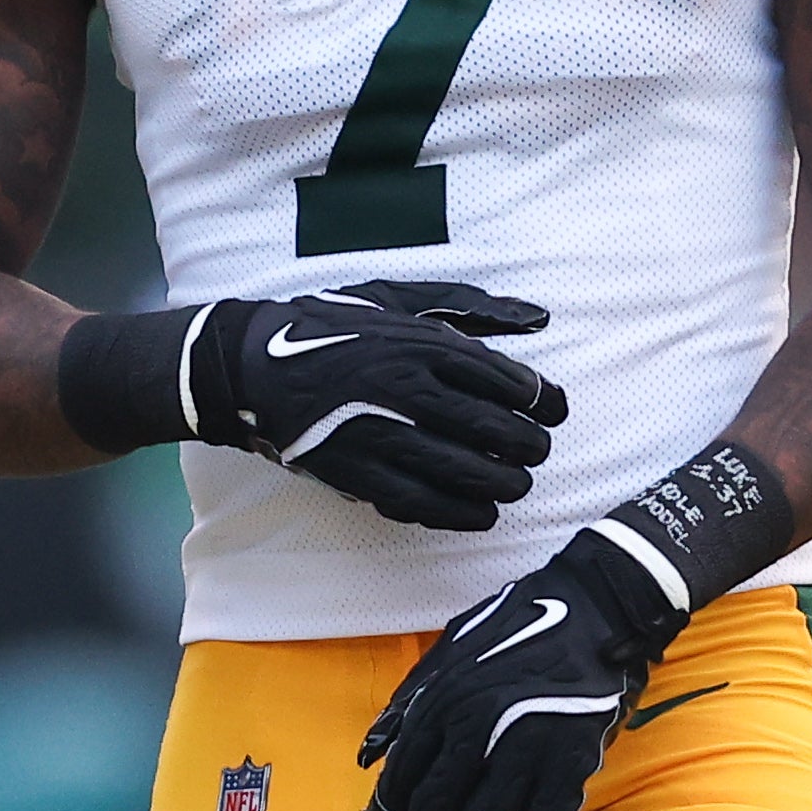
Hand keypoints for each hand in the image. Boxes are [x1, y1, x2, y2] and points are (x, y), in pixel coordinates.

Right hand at [201, 280, 567, 531]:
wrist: (254, 367)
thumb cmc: (334, 327)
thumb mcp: (399, 298)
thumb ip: (470, 307)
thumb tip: (538, 317)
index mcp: (422, 344)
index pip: (506, 380)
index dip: (544, 400)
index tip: (556, 410)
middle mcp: (408, 391)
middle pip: (495, 430)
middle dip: (530, 446)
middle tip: (538, 450)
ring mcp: (384, 436)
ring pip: (466, 472)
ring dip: (504, 483)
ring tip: (516, 482)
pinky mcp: (360, 473)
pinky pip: (424, 503)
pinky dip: (461, 512)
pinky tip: (480, 512)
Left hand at [359, 526, 680, 810]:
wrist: (593, 610)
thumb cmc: (516, 628)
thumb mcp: (449, 651)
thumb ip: (409, 703)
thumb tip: (370, 755)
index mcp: (445, 700)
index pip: (401, 775)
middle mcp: (479, 727)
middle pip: (434, 809)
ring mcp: (527, 748)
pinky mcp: (571, 764)